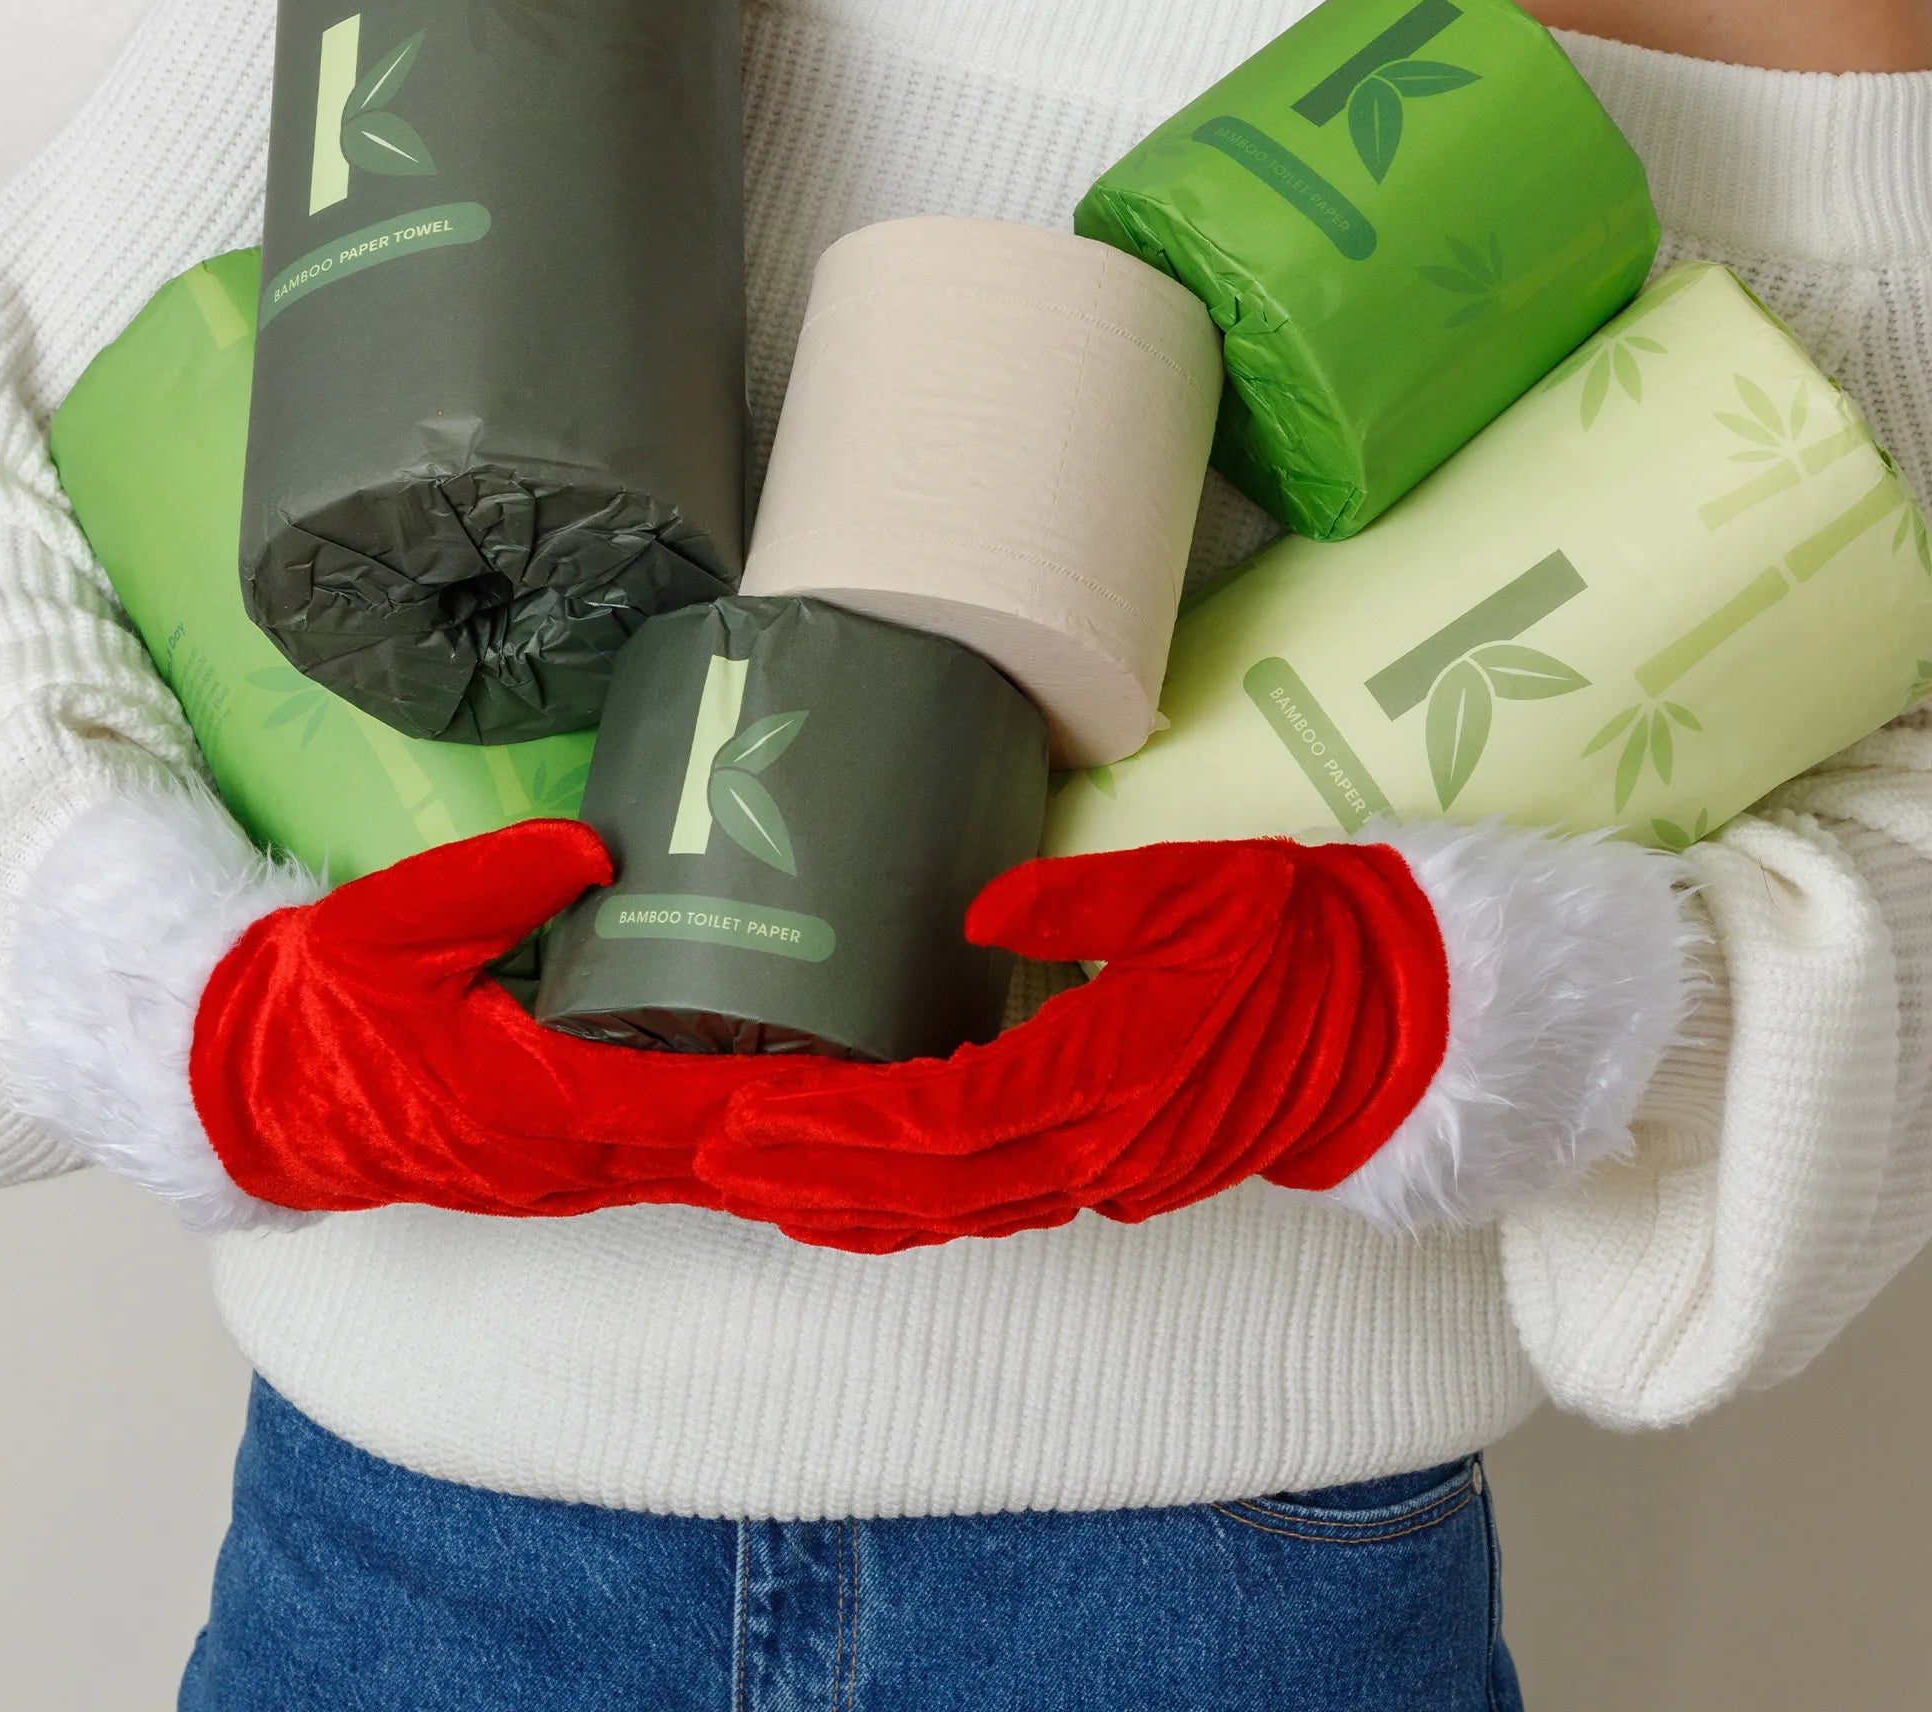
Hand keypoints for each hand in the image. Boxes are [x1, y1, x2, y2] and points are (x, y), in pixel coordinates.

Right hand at [6, 783, 839, 1228]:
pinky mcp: (566, 1154)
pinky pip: (678, 1156)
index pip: (701, 1107)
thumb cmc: (316, 1009)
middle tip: (944, 1107)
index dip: (802, 1104)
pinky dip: (752, 1143)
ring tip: (909, 1111)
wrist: (251, 1092)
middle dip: (835, 1138)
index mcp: (541, 1100)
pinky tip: (807, 1107)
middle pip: (736, 1151)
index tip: (889, 1090)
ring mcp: (574, 1164)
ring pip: (716, 1163)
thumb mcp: (388, 927)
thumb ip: (492, 884)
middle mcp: (575, 1152)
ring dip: (806, 1148)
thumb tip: (598, 839)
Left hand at [700, 821, 1696, 1252]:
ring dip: (843, 1203)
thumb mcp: (1202, 888)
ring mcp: (1102, 1174)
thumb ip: (1086, 902)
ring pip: (949, 1213)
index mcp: (1108, 1080)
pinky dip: (906, 1207)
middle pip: (923, 1189)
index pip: (944, 1124)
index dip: (838, 1131)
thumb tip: (983, 914)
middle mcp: (1094, 1151)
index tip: (747, 1116)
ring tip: (746, 1182)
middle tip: (705, 1156)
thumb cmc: (1302, 942)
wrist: (1396, 1026)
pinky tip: (847, 1194)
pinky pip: (987, 1206)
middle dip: (807, 1178)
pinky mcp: (1108, 1171)